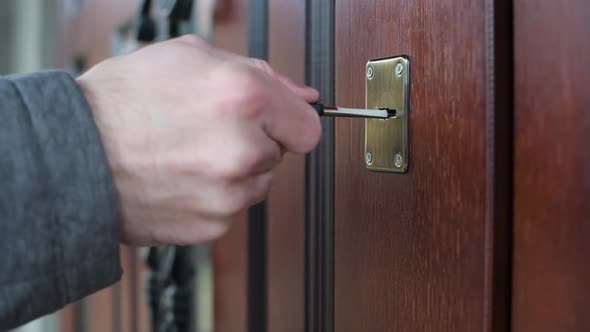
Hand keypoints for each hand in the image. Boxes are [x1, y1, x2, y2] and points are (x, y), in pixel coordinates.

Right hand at [77, 35, 320, 245]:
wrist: (74, 156)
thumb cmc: (122, 103)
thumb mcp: (190, 57)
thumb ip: (260, 72)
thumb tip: (303, 95)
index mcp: (244, 97)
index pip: (309, 125)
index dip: (289, 120)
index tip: (276, 122)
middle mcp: (242, 148)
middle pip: (280, 153)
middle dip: (254, 141)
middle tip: (209, 130)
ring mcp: (229, 193)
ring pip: (257, 182)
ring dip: (234, 171)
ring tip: (189, 154)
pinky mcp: (213, 224)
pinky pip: (232, 208)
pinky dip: (214, 196)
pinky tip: (181, 178)